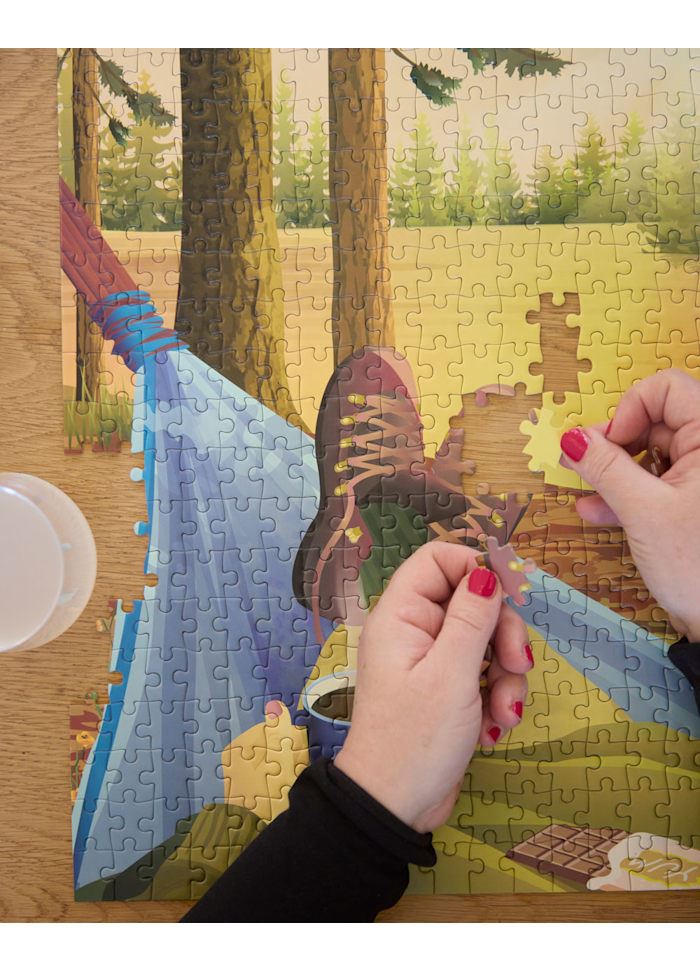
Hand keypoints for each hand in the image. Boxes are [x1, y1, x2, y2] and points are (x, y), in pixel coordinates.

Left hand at [334, 542, 530, 833]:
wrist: (396, 808)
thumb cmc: (415, 739)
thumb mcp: (451, 674)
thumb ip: (472, 617)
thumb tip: (488, 569)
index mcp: (401, 615)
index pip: (438, 559)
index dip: (477, 569)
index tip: (510, 595)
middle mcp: (415, 631)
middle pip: (473, 600)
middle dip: (503, 634)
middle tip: (517, 665)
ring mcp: (432, 661)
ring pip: (486, 641)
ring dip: (506, 676)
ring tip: (503, 715)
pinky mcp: (448, 690)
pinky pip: (484, 673)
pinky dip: (496, 697)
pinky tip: (494, 728)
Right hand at [559, 368, 699, 640]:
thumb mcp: (643, 512)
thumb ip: (605, 468)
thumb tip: (570, 438)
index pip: (666, 389)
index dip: (628, 410)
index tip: (607, 446)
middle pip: (656, 419)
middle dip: (614, 442)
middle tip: (579, 465)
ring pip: (653, 453)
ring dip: (615, 471)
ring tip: (583, 491)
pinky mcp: (696, 503)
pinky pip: (659, 482)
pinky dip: (630, 493)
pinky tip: (597, 512)